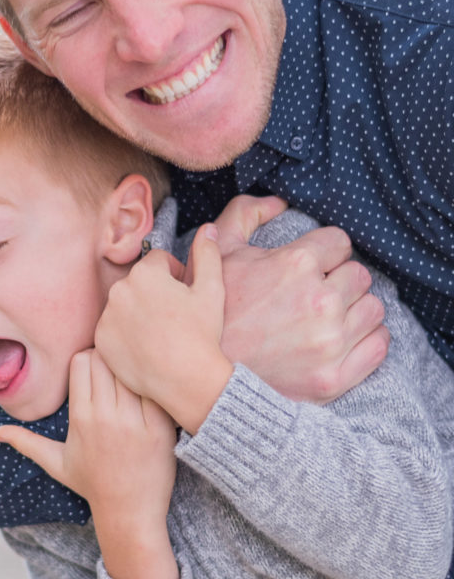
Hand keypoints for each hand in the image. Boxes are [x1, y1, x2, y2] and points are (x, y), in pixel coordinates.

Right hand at [0, 349, 178, 578]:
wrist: (130, 514)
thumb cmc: (92, 485)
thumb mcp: (55, 463)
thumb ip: (25, 443)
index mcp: (81, 419)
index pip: (81, 361)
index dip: (86, 358)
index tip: (93, 369)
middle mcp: (106, 417)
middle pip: (105, 359)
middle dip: (107, 358)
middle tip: (113, 370)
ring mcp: (135, 422)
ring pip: (130, 370)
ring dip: (129, 369)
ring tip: (131, 379)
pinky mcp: (161, 428)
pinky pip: (155, 389)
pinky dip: (152, 385)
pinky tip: (151, 392)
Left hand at [95, 224, 233, 433]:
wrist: (187, 380)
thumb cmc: (202, 334)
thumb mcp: (212, 289)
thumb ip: (207, 253)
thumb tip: (208, 227)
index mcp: (144, 273)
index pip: (158, 261)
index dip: (176, 276)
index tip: (185, 296)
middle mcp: (119, 290)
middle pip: (139, 282)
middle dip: (155, 292)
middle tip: (174, 317)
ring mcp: (107, 317)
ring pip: (125, 304)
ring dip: (139, 312)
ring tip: (161, 333)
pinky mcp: (101, 341)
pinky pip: (113, 328)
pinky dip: (125, 334)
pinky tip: (146, 347)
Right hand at [213, 196, 388, 401]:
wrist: (200, 376)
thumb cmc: (211, 310)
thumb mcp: (217, 253)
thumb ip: (245, 214)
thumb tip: (278, 201)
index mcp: (295, 264)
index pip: (340, 242)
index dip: (324, 250)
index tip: (312, 264)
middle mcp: (320, 300)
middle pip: (359, 274)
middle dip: (339, 279)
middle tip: (316, 291)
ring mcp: (330, 342)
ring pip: (373, 308)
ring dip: (355, 308)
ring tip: (330, 315)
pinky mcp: (334, 377)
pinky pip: (378, 345)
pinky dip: (368, 338)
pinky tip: (345, 337)